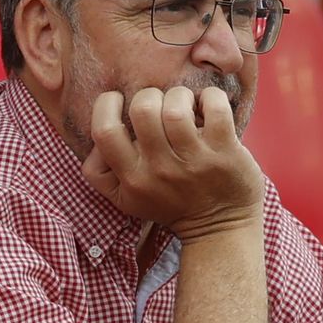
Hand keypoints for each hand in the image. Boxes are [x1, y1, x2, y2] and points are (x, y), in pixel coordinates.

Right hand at [80, 86, 263, 239]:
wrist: (219, 228)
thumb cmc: (169, 204)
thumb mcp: (124, 199)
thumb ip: (99, 171)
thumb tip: (97, 134)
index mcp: (132, 178)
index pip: (105, 132)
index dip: (106, 106)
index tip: (118, 101)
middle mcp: (160, 169)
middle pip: (142, 110)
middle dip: (149, 95)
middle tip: (159, 106)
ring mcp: (194, 160)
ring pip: (176, 107)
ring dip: (180, 95)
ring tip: (185, 105)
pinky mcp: (225, 151)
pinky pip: (215, 107)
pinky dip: (212, 97)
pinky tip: (207, 107)